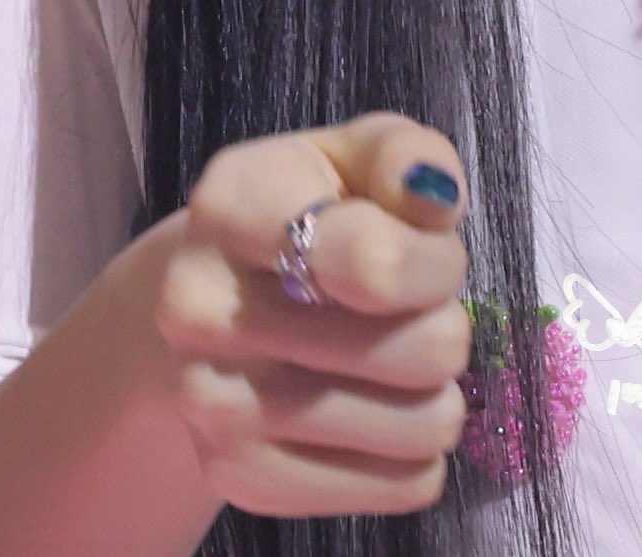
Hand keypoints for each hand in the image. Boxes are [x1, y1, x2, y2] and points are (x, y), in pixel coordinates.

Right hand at [152, 112, 471, 521]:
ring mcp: (210, 403)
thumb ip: (405, 156)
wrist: (217, 298)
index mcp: (230, 204)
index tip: (431, 250)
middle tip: (413, 308)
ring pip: (415, 424)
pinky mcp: (238, 478)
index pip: (372, 262)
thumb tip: (433, 197)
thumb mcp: (355, 154)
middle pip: (410, 350)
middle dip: (441, 323)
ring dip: (436, 392)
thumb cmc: (307, 210)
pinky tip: (385, 411)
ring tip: (398, 360)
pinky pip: (397, 486)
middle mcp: (200, 308)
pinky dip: (416, 456)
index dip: (434, 263)